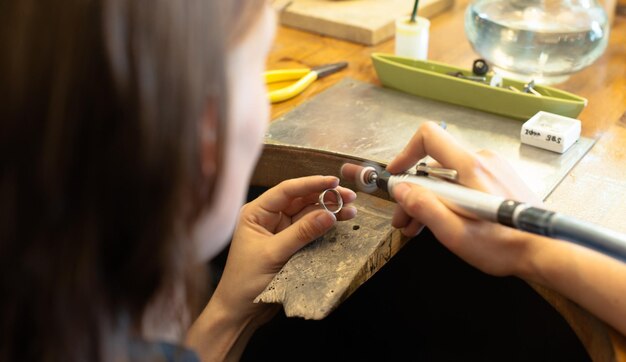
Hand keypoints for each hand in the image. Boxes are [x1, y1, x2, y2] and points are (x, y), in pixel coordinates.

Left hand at [210, 175, 356, 325]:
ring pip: (309, 215)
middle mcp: (269, 217)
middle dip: (325, 197)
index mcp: (256, 212)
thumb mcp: (273, 254)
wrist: (240, 312)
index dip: (310, 184)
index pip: (286, 190)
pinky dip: (326, 227)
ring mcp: (281, 231)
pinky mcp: (291, 245)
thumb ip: (301, 233)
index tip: (332, 182)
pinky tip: (341, 222)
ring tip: (351, 211)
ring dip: (329, 211)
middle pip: (301, 200)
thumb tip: (328, 215)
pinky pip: (311, 231)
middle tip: (350, 197)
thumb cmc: (245, 281)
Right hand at [386, 121, 542, 275]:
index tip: (396, 174)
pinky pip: (462, 182)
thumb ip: (425, 207)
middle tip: (402, 219)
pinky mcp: (496, 180)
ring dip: (428, 199)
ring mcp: (491, 169)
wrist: (546, 250)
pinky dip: (447, 199)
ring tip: (417, 228)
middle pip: (434, 164)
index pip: (429, 137)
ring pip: (447, 177)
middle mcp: (482, 160)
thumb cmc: (505, 246)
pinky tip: (441, 222)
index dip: (406, 153)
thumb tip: (401, 189)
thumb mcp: (455, 232)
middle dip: (413, 191)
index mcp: (471, 167)